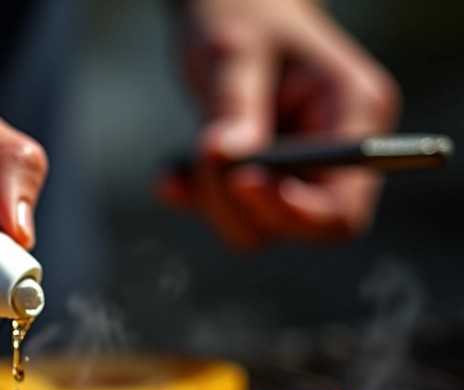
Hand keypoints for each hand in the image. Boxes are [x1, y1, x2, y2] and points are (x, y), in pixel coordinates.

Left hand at [156, 0, 400, 249]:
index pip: (342, 207)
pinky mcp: (263, 187)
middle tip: (204, 154)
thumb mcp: (234, 49)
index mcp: (356, 115)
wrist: (228, 12)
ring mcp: (300, 177)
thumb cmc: (242, 15)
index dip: (294, 212)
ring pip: (257, 230)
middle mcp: (336, 156)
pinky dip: (196, 200)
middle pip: (300, 227)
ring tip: (184, 161)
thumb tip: (228, 158)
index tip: (243, 181)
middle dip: (240, 205)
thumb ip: (233, 104)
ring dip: (212, 203)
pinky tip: (171, 175)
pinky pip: (229, 218)